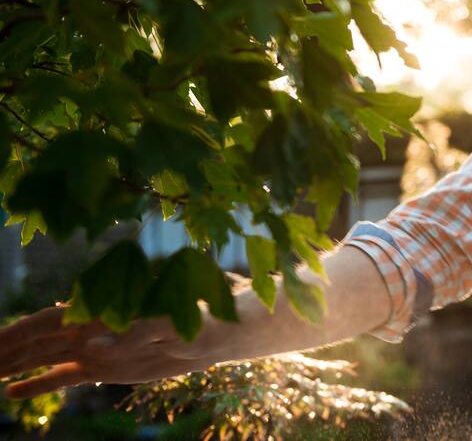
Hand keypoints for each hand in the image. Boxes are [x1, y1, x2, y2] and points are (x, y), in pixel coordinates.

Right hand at [0, 304, 225, 398]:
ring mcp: (94, 348)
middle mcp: (90, 328)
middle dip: (6, 350)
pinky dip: (38, 383)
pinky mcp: (104, 367)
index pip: (48, 322)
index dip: (18, 332)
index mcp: (101, 314)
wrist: (215, 332)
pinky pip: (63, 376)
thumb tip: (92, 346)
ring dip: (14, 366)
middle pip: (36, 339)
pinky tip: (12, 393)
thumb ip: (133, 331)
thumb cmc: (195, 317)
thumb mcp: (169, 322)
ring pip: (43, 358)